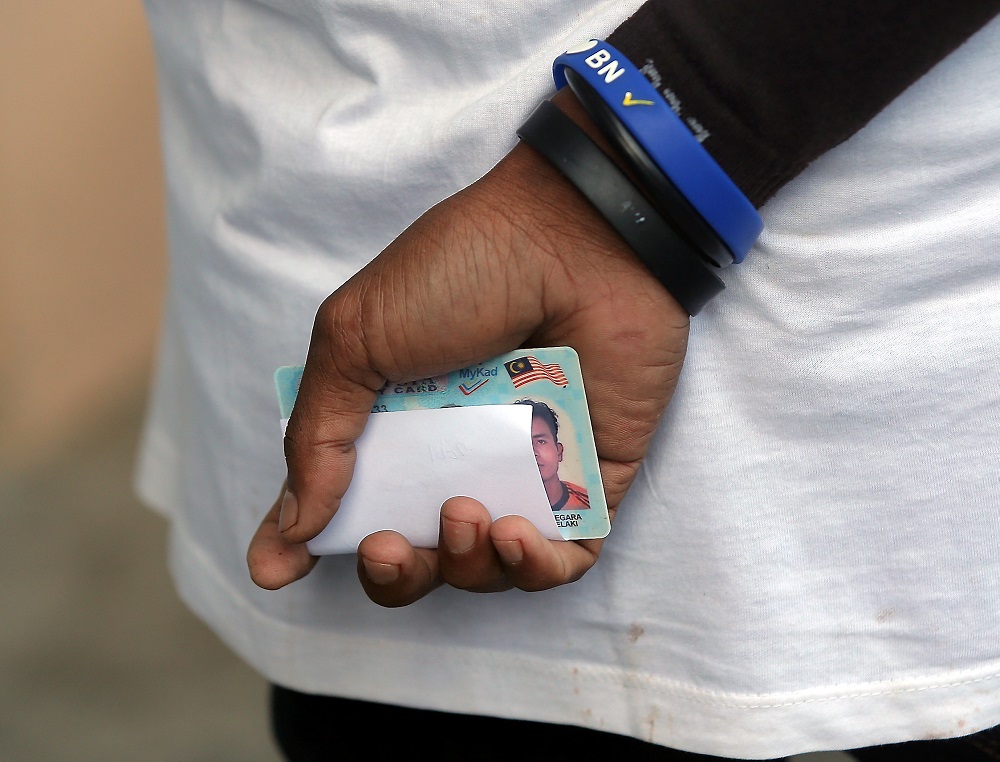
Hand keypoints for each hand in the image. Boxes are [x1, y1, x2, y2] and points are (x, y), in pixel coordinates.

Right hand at [247, 91, 690, 604]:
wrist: (576, 239)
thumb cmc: (462, 273)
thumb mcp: (356, 337)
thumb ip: (317, 436)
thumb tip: (290, 530)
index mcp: (395, 420)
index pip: (346, 499)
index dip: (308, 541)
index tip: (279, 569)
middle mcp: (456, 455)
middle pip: (416, 554)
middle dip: (394, 574)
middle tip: (386, 546)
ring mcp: (524, 471)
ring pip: (487, 568)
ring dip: (464, 567)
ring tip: (463, 515)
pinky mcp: (590, 480)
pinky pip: (567, 560)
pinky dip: (538, 570)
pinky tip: (517, 536)